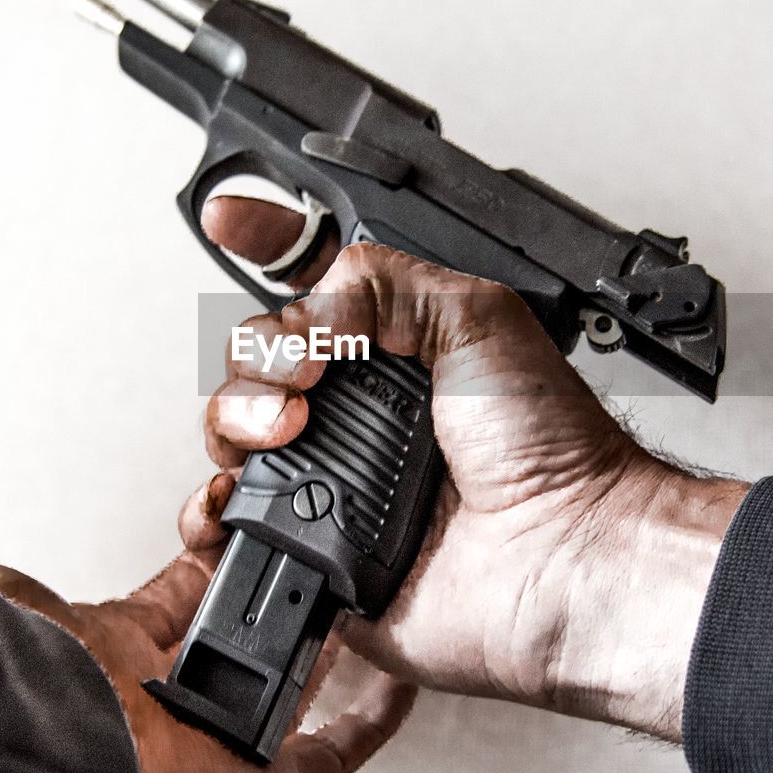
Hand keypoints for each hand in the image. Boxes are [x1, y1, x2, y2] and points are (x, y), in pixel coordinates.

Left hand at [0, 473, 415, 772]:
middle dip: (283, 595)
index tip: (247, 520)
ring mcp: (215, 734)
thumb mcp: (26, 604)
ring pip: (288, 693)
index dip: (221, 554)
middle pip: (246, 638)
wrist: (44, 757)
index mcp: (123, 642)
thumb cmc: (28, 686)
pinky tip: (391, 693)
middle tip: (320, 554)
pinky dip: (363, 727)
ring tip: (363, 606)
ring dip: (325, 653)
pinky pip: (324, 757)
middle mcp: (175, 690)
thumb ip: (24, 580)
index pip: (186, 589)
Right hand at [199, 197, 749, 741]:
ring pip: (232, 434)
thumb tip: (311, 299)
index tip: (231, 218)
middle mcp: (359, 409)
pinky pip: (230, 526)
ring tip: (282, 434)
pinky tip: (234, 491)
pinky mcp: (316, 545)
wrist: (563, 554)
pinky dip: (209, 509)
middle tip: (303, 374)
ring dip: (232, 421)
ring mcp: (333, 478)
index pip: (309, 283)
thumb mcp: (479, 318)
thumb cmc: (552, 450)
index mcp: (395, 351)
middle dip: (256, 354)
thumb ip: (387, 282)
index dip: (264, 242)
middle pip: (254, 358)